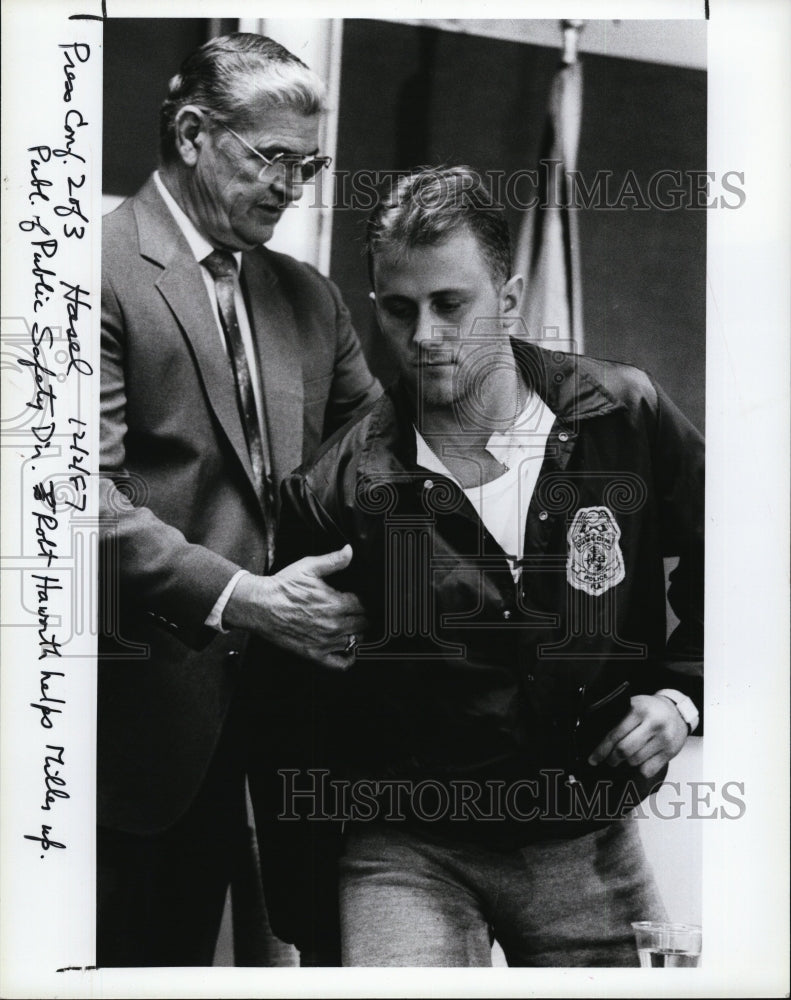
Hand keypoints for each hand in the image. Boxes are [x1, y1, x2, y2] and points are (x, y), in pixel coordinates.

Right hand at [224, 545, 366, 669]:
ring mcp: (325, 642)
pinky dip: (349, 658)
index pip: (364, 605)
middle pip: (363, 624)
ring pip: (356, 641)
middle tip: (356, 611)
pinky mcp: (315, 654)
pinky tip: (348, 649)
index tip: (359, 599)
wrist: (259, 606)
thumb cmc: (281, 588)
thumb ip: (333, 560)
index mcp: (335, 603)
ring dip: (358, 633)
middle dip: (363, 616)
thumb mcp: (308, 567)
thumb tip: (349, 551)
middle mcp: (333, 625)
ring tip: (352, 626)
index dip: (364, 601)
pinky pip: (341, 664)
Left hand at [587, 694, 688, 778]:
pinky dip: (641, 769)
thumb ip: (618, 718)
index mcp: (638, 710)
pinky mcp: (670, 752)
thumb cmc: (650, 709)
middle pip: (624, 750)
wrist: (676, 711)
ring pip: (635, 761)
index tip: (593, 759)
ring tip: (627, 756)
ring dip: (627, 762)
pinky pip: (648, 770)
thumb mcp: (633, 705)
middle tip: (610, 760)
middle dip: (612, 759)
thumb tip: (596, 738)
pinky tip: (641, 761)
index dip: (601, 750)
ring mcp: (663, 739)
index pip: (614, 734)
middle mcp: (653, 724)